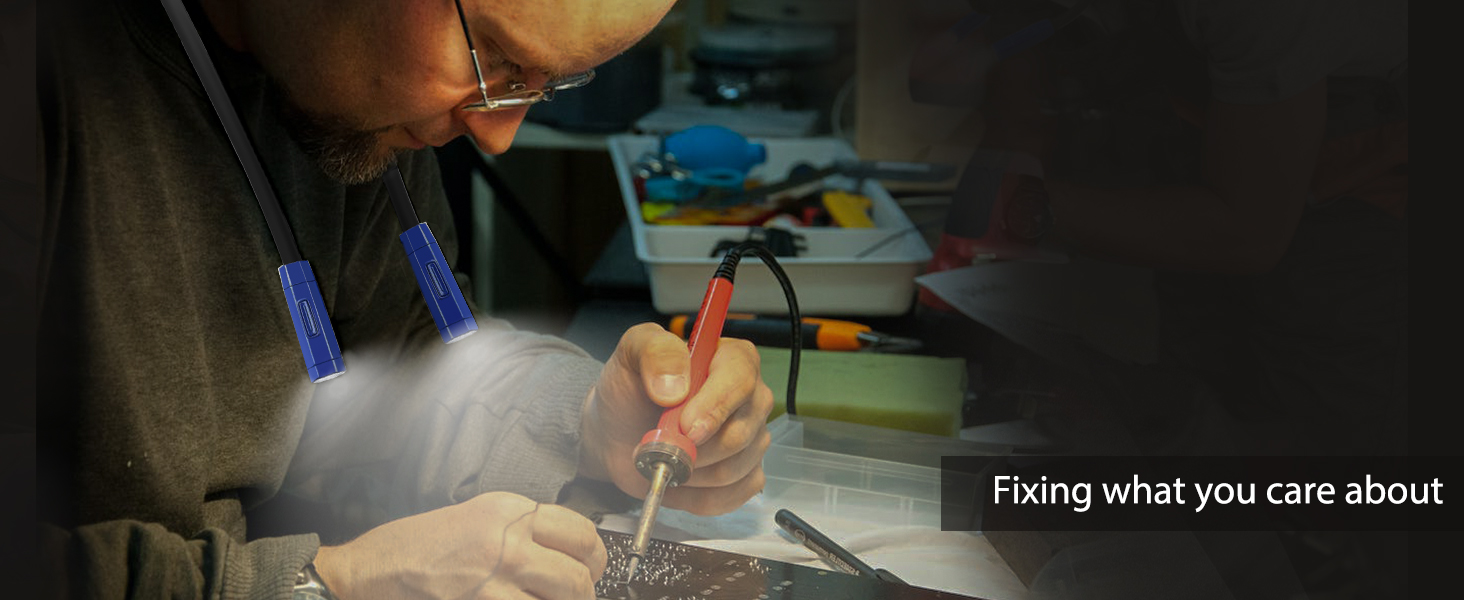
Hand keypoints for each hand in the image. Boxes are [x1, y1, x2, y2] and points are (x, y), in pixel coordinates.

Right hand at [313, 492, 606, 599]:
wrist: (372, 569)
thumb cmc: (418, 547)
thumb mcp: (477, 519)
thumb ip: (524, 531)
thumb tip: (568, 553)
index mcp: (510, 511)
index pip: (581, 533)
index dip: (596, 558)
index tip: (592, 570)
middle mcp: (508, 538)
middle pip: (579, 575)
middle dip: (585, 593)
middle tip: (578, 598)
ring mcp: (495, 575)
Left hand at [579, 323, 774, 515]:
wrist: (619, 430)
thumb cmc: (631, 389)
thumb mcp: (631, 353)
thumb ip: (655, 353)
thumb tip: (675, 388)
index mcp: (733, 359)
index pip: (741, 383)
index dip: (714, 409)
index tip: (685, 428)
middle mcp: (752, 398)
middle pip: (740, 434)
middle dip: (692, 449)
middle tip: (658, 444)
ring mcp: (753, 439)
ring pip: (733, 470)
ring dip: (689, 473)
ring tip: (664, 458)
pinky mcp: (745, 474)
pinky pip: (733, 496)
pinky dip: (697, 497)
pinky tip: (678, 480)